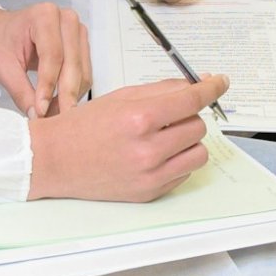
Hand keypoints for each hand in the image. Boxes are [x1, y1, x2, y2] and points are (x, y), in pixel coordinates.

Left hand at [0, 2, 90, 117]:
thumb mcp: (3, 66)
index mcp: (44, 16)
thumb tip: (37, 115)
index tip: (42, 110)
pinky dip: (74, 91)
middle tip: (54, 119)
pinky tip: (59, 103)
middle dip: (64, 95)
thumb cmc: (2, 41)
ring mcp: (78, 31)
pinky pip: (84, 73)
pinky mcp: (82, 45)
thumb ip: (20, 90)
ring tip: (53, 114)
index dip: (48, 85)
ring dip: (71, 96)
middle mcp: (67, 19)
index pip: (53, 56)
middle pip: (72, 64)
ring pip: (82, 71)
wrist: (4, 30)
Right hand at [27, 75, 225, 201]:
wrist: (54, 161)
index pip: (192, 100)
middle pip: (197, 126)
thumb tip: (195, 84)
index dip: (212, 88)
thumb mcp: (121, 96)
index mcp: (139, 118)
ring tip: (165, 136)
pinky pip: (183, 173)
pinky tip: (155, 154)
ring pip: (198, 152)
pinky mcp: (149, 193)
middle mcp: (147, 149)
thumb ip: (161, 90)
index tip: (221, 82)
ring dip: (188, 141)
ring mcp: (150, 175)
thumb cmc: (84, 127)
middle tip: (169, 114)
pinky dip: (177, 160)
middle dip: (189, 116)